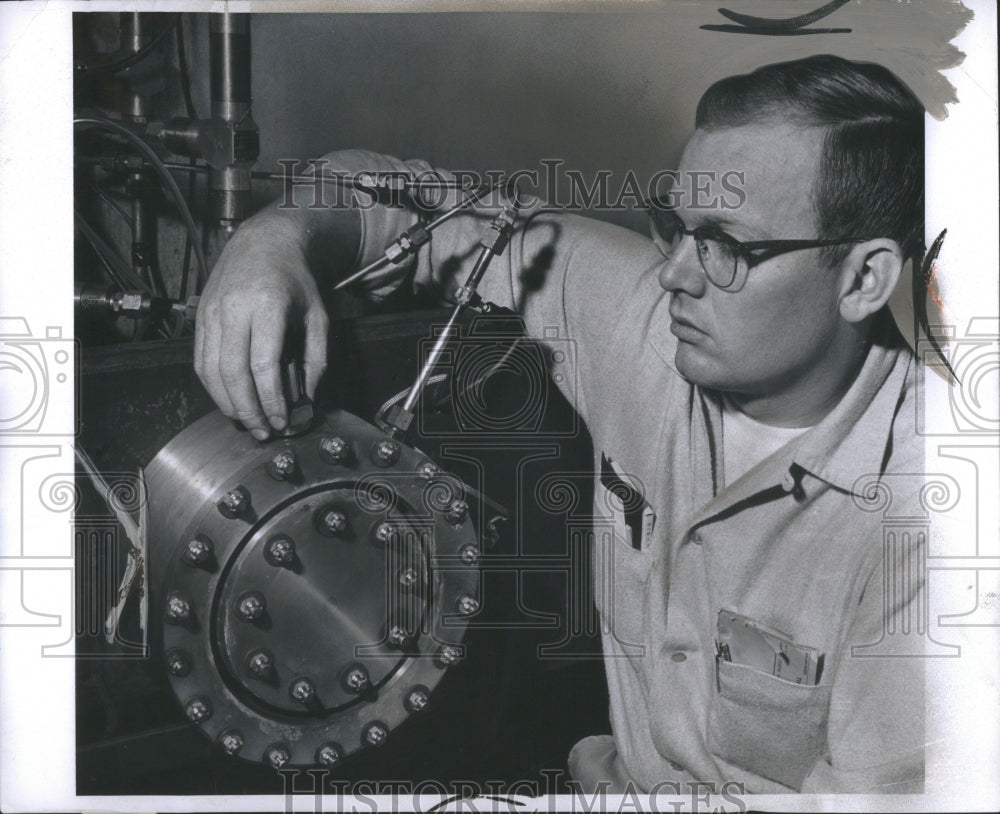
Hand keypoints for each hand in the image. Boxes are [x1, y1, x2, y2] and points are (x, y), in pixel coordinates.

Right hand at [194, 216, 328, 439]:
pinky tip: (231, 401)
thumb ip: (317, 358)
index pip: (262, 365)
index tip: (282, 421)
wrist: (265, 242)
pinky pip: (200, 360)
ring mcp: (210, 312)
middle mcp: (232, 309)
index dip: (270, 400)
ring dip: (227, 403)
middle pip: (231, 373)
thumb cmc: (295, 280)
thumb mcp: (318, 315)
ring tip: (248, 422)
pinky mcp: (199, 317)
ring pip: (210, 370)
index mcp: (266, 306)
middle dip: (247, 410)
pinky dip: (213, 387)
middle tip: (263, 431)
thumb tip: (309, 398)